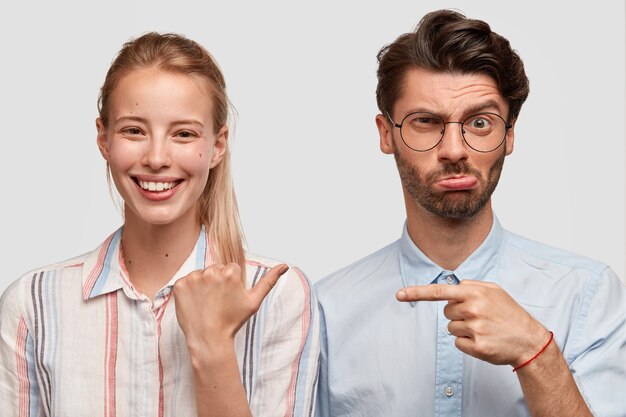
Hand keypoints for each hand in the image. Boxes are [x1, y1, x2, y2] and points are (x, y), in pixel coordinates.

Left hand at [173, 263, 288, 350]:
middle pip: (215, 269)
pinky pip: (185, 282)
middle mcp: (211, 271)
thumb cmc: (232, 321)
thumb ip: (268, 281)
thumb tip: (285, 266)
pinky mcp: (179, 285)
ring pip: (201, 275)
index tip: (228, 298)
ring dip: (202, 285)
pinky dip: (189, 291)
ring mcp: (194, 278)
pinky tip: (195, 304)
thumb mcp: (253, 302)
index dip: (230, 283)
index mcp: (230, 272)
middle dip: (217, 282)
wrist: (208, 339)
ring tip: (206, 304)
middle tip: (217, 302)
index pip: (230, 269)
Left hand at [396, 280, 548, 366]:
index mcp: (475, 292)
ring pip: (450, 328)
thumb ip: (472, 285)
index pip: (439, 291)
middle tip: (479, 317)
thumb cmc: (509, 314)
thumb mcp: (495, 291)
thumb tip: (453, 286)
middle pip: (446, 312)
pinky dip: (467, 343)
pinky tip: (483, 340)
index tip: (399, 295)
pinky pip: (458, 343)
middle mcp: (473, 308)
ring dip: (463, 329)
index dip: (417, 293)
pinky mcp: (476, 346)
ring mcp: (475, 328)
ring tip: (484, 329)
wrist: (529, 340)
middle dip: (458, 314)